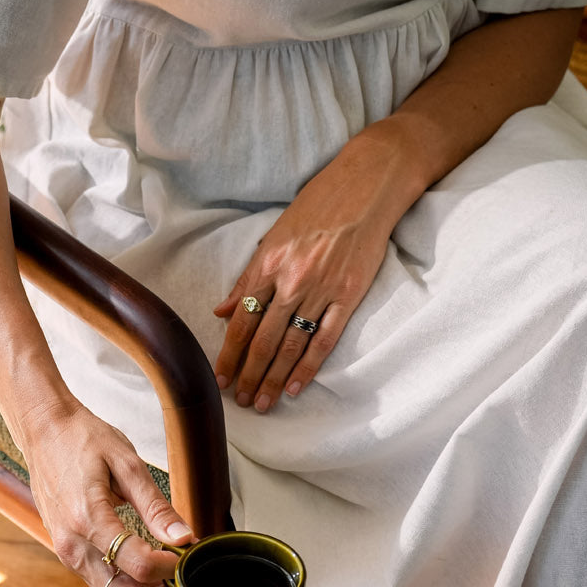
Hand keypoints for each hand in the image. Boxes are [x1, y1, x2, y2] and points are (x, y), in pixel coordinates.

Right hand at [12, 399, 193, 586]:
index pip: (138, 566)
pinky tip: (146, 566)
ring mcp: (66, 552)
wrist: (43, 432)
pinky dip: (127, 584)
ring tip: (169, 573)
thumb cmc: (82, 440)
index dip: (171, 567)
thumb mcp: (127, 463)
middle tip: (184, 576)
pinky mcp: (66, 553)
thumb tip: (183, 536)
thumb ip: (156, 505)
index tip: (187, 553)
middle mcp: (73, 544)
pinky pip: (100, 583)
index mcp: (88, 519)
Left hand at [213, 137, 404, 411]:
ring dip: (274, 378)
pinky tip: (296, 387)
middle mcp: (291, 280)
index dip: (229, 355)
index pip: (241, 321)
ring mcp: (321, 289)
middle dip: (249, 375)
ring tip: (264, 402)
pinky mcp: (348, 295)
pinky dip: (308, 366)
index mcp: (268, 265)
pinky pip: (324, 339)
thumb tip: (221, 311)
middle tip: (241, 402)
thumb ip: (247, 279)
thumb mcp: (273, 237)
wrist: (366, 184)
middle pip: (262, 340)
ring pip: (290, 345)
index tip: (220, 380)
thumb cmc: (317, 207)